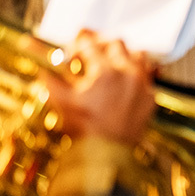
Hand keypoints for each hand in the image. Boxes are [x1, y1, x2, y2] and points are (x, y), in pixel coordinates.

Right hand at [44, 30, 155, 146]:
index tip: (75, 46)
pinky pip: (148, 76)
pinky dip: (137, 73)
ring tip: (112, 62)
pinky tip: (126, 80)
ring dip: (124, 55)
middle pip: (116, 44)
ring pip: (138, 55)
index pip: (90, 44)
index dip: (79, 43)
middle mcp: (127, 73)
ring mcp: (142, 85)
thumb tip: (44, 69)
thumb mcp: (62, 102)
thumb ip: (51, 81)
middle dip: (102, 44)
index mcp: (104, 72)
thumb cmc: (84, 128)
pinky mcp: (150, 97)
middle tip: (92, 51)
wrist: (107, 152)